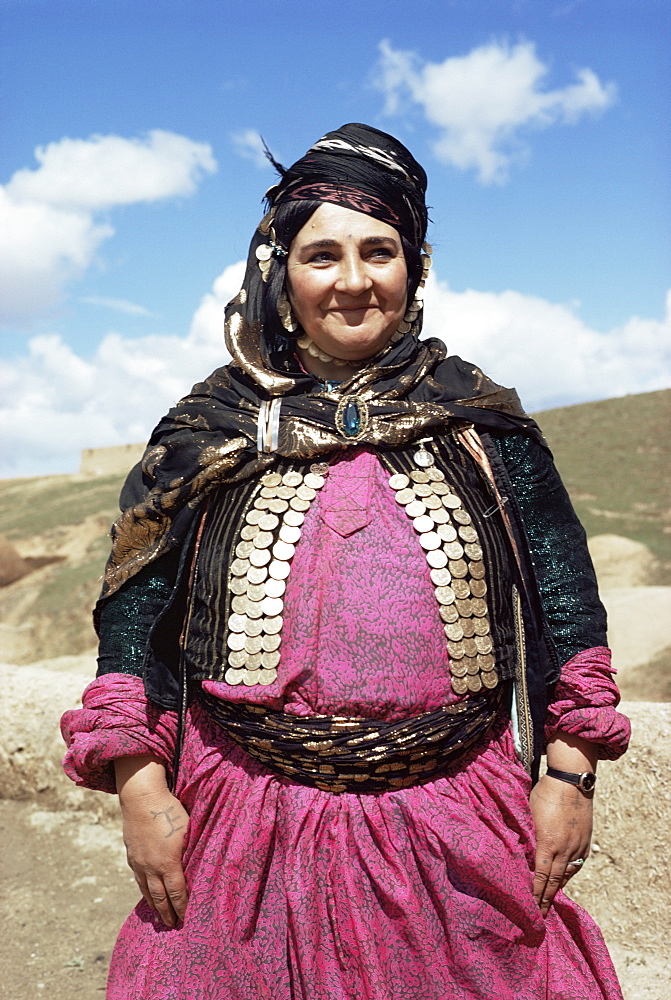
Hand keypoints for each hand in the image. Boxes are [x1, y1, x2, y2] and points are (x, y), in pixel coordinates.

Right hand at [115, 755, 189, 927]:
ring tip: (159, 915)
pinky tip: (147, 892)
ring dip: (153, 905)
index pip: (177, 893)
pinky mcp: (132, 855)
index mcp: (168, 863)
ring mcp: (139, 862)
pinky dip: (143, 889)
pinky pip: (138, 878)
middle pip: (159, 897)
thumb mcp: (188, 831)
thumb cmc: (171, 811)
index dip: (182, 908)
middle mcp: (151, 868)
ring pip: (146, 890)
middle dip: (167, 912)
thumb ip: (192, 851)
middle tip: (172, 926)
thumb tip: (201, 864)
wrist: (142, 798)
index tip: (186, 920)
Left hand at [529, 774, 592, 917]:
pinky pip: (575, 866)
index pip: (539, 876)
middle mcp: (564, 849)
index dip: (534, 894)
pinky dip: (567, 876)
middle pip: (553, 882)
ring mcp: (576, 847)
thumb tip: (516, 850)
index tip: (529, 909)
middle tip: (538, 917)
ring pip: (565, 876)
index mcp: (547, 843)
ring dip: (556, 890)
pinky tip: (561, 882)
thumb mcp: (528, 813)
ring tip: (548, 904)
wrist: (572, 782)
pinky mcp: (584, 843)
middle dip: (545, 900)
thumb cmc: (544, 794)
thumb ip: (525, 834)